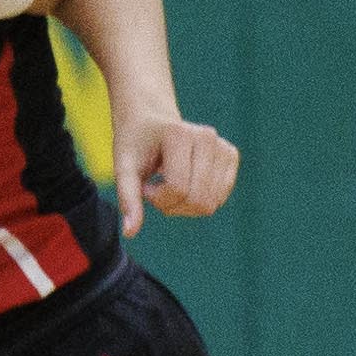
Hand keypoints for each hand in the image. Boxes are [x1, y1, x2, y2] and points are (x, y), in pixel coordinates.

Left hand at [112, 107, 237, 236]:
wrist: (150, 122)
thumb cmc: (135, 145)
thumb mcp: (124, 169)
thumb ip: (128, 199)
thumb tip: (129, 233)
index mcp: (180, 134)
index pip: (178, 189)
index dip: (157, 199)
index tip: (145, 186)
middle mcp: (207, 137)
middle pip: (198, 199)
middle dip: (172, 206)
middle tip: (157, 190)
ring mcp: (222, 145)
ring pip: (210, 203)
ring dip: (185, 206)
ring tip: (170, 185)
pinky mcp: (231, 155)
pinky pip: (220, 198)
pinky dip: (200, 201)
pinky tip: (186, 184)